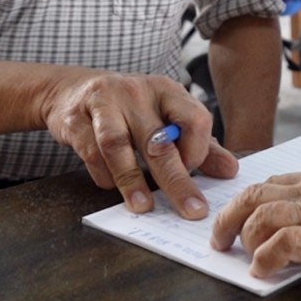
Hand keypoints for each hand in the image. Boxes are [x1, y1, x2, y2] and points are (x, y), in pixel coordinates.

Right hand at [41, 71, 237, 219]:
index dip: (198, 151)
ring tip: (144, 206)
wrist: (70, 90)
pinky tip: (111, 187)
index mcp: (167, 90)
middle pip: (160, 140)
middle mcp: (138, 92)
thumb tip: (229, 170)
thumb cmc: (127, 109)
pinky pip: (92, 151)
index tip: (193, 171)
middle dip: (177, 181)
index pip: (195, 119)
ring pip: (119, 144)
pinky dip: (104, 174)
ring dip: (132, 179)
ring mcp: (105, 102)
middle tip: (191, 210)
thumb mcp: (164, 117)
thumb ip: (198, 144)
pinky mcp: (75, 118)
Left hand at [211, 162, 300, 278]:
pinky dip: (264, 259)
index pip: (274, 180)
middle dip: (229, 216)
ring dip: (243, 238)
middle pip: (255, 193)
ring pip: (260, 215)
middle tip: (219, 238)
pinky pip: (281, 244)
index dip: (251, 198)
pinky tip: (262, 271)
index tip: (239, 214)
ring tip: (242, 256)